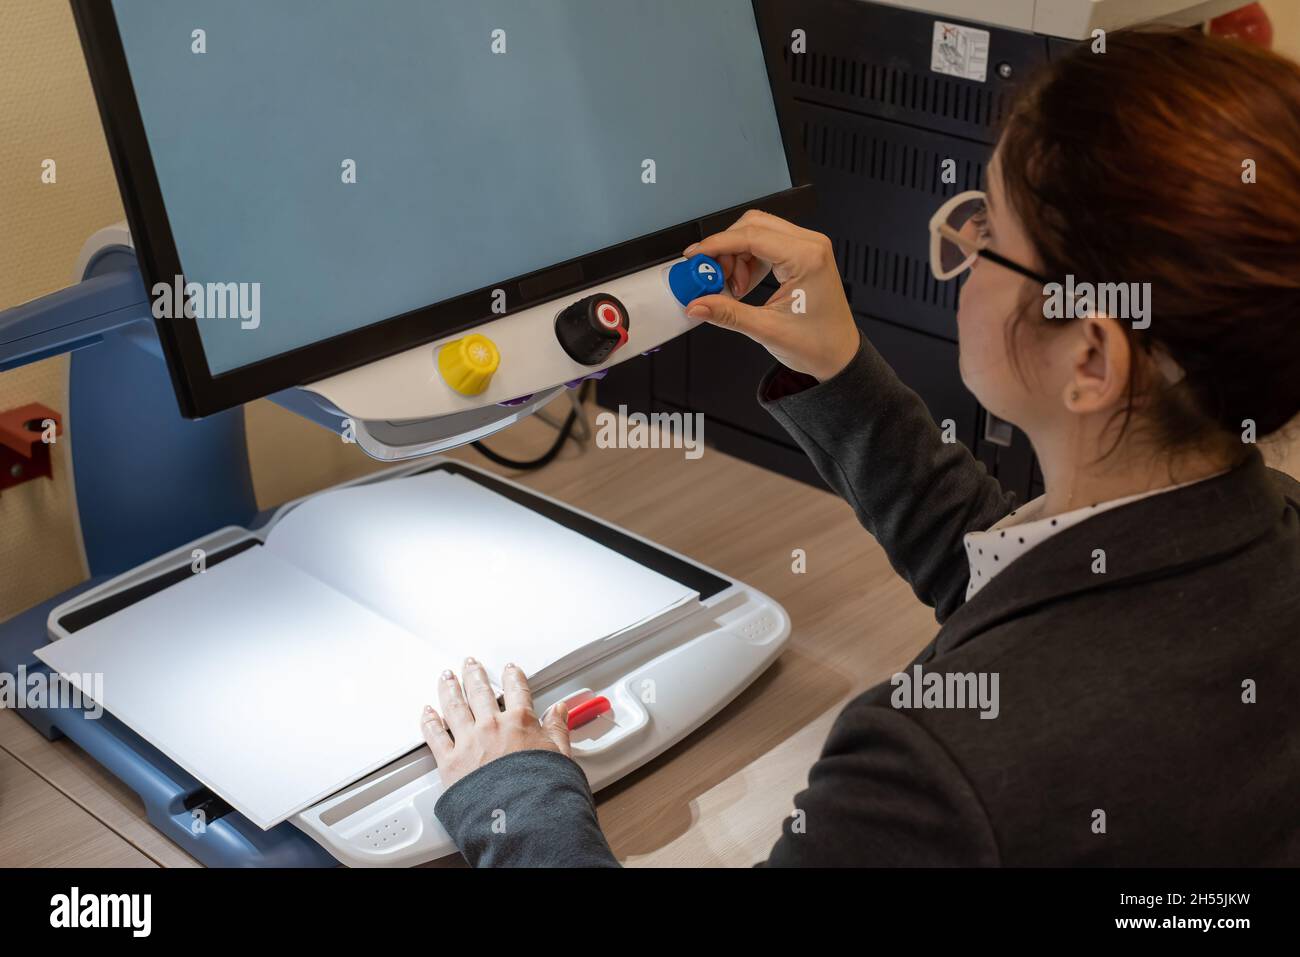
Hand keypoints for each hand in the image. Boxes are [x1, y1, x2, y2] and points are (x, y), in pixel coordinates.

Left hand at [421, 658, 571, 789]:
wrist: (520, 817)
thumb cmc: (540, 790)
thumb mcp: (560, 755)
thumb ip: (558, 728)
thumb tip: (561, 711)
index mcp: (520, 721)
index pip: (517, 689)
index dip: (513, 676)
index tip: (509, 670)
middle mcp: (491, 726)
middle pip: (480, 691)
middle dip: (474, 674)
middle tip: (470, 664)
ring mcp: (468, 742)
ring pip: (454, 706)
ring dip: (449, 688)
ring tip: (446, 677)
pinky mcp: (449, 762)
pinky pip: (435, 735)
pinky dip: (429, 721)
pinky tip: (427, 711)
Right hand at [683, 209, 859, 381]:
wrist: (839, 357)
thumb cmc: (819, 344)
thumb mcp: (766, 330)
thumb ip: (727, 313)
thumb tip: (698, 304)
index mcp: (807, 258)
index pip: (752, 235)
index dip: (717, 244)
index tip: (695, 257)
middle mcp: (810, 246)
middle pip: (753, 226)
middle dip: (726, 249)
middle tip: (711, 276)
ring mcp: (807, 249)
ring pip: (757, 233)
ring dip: (736, 256)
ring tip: (732, 288)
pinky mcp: (802, 256)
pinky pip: (766, 245)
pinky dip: (747, 260)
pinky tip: (743, 285)